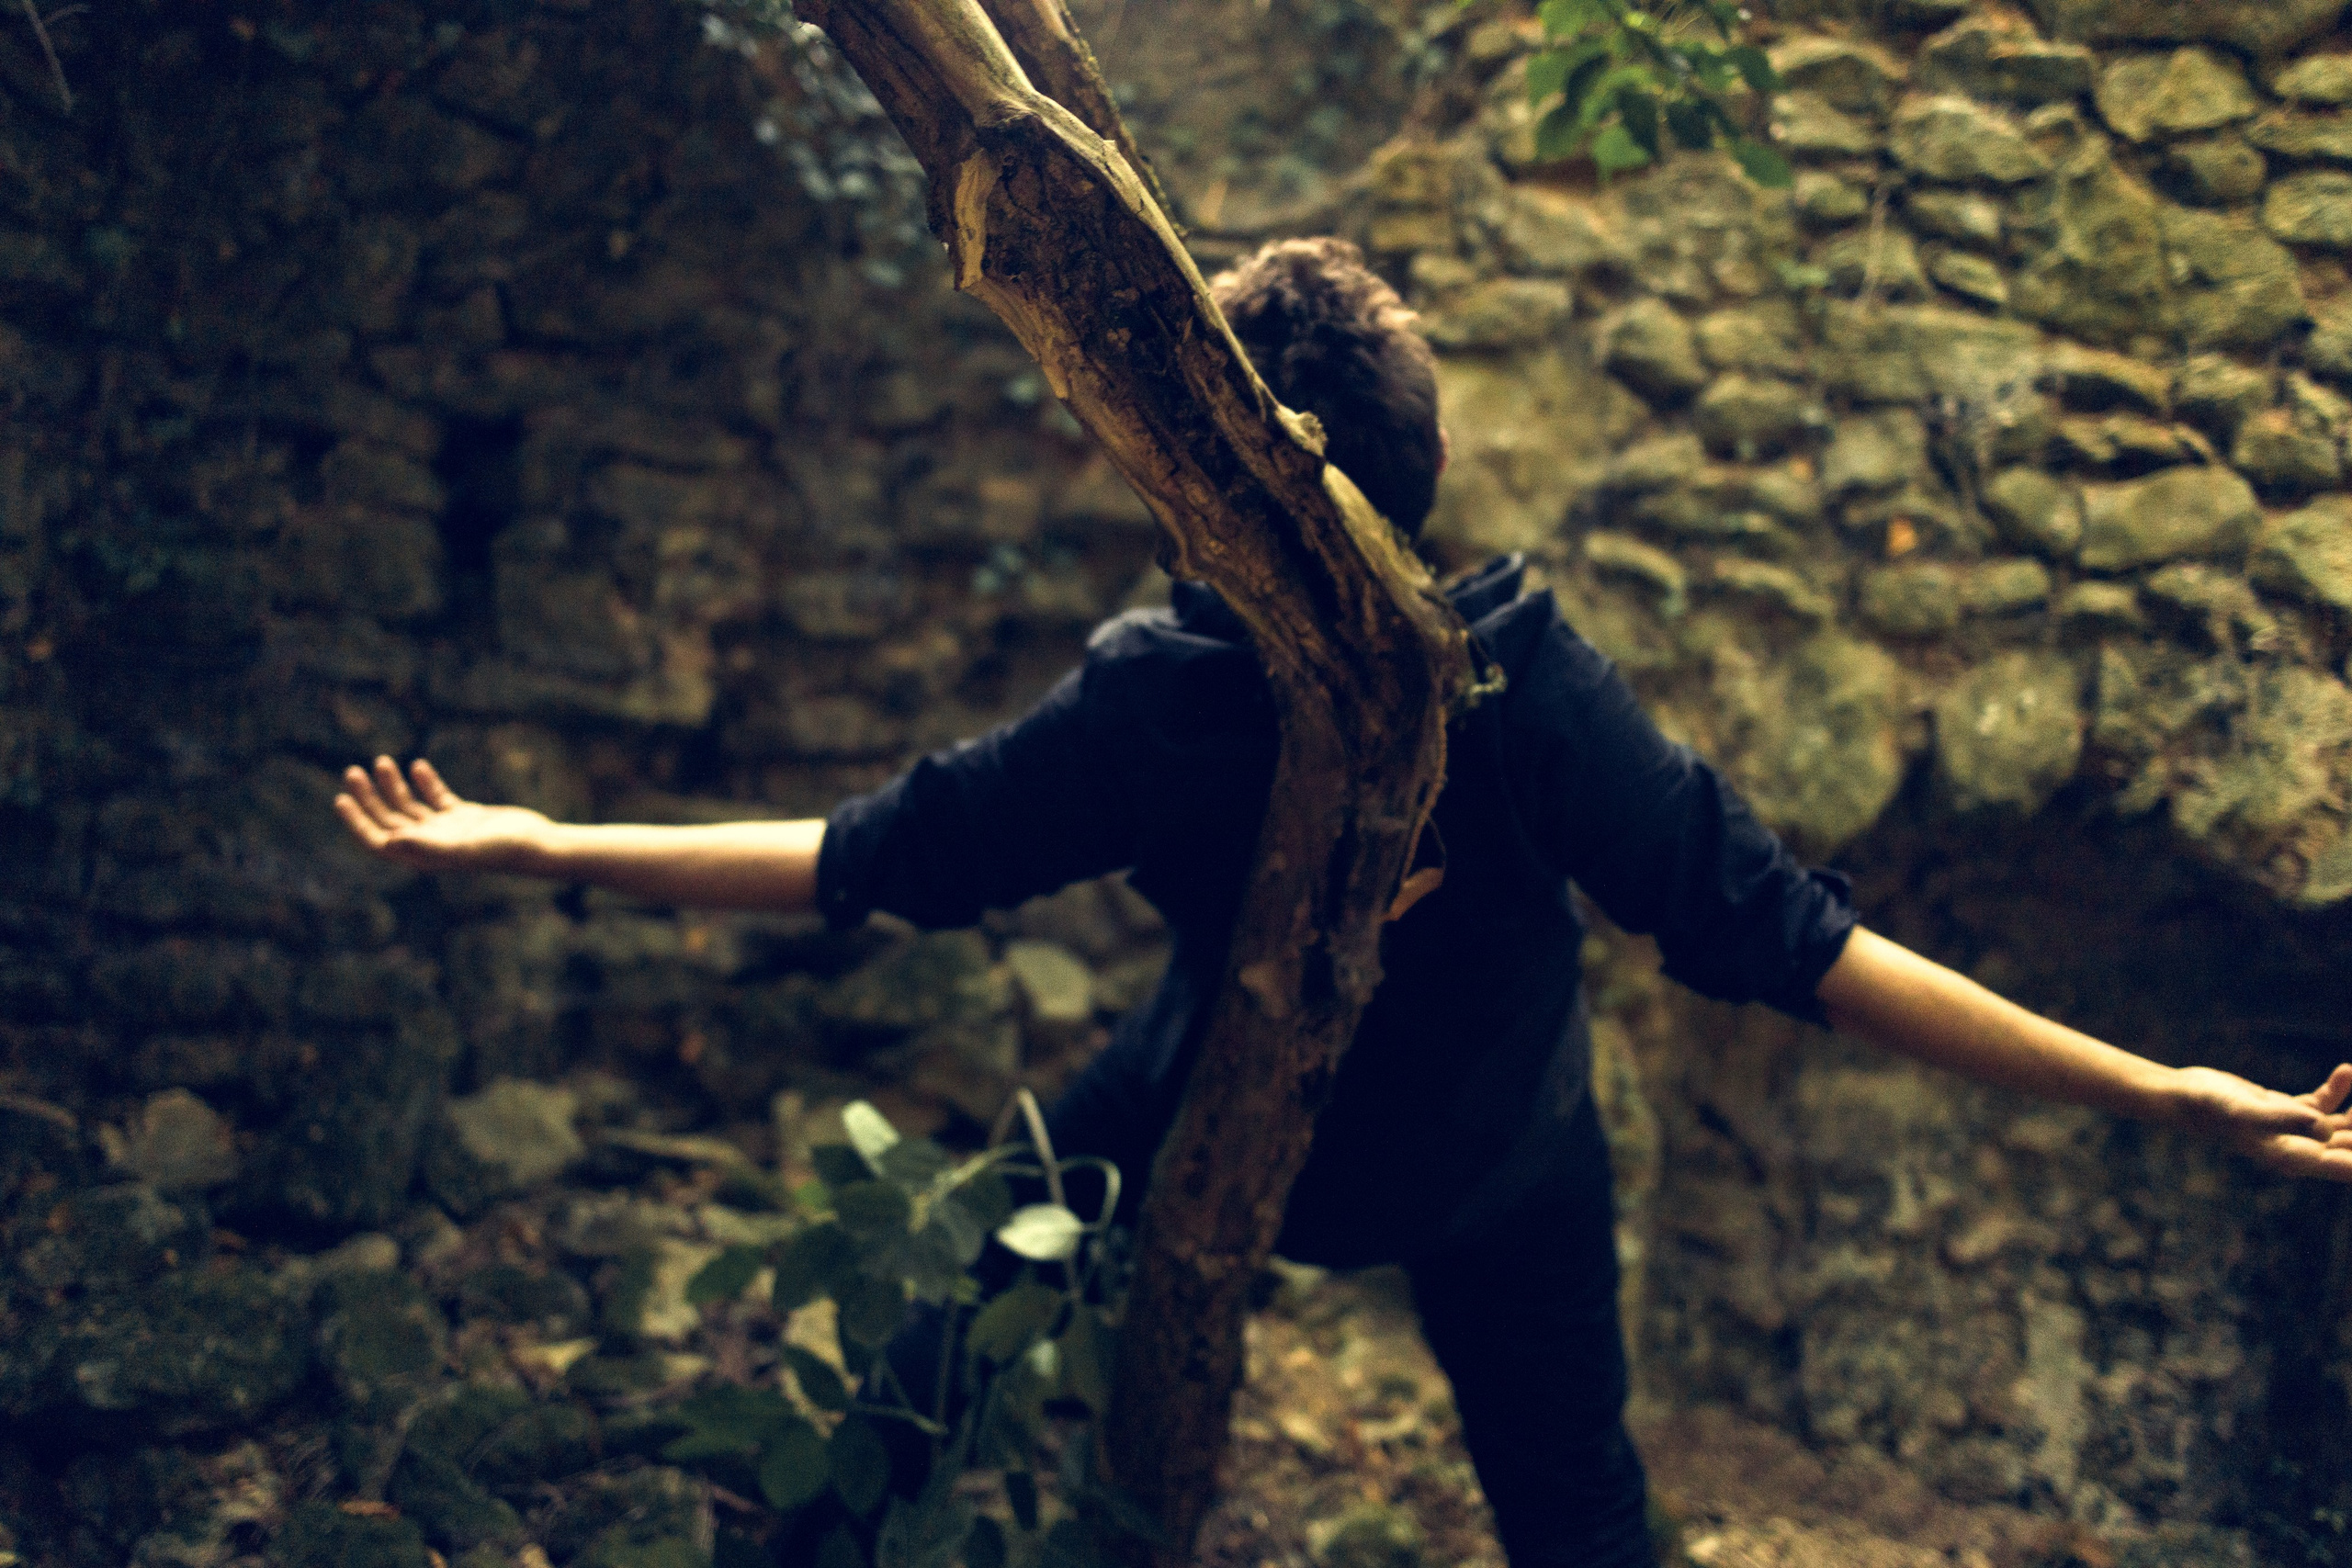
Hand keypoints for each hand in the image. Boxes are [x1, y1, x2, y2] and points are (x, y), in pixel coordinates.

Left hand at [334, 756, 553, 875]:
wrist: (537, 843)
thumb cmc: (502, 849)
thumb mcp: (462, 847)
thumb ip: (426, 846)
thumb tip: (390, 841)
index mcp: (423, 855)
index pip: (379, 840)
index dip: (356, 822)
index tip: (341, 799)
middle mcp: (431, 844)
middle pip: (389, 819)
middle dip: (368, 797)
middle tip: (351, 772)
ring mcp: (447, 830)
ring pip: (409, 806)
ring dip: (393, 785)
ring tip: (381, 760)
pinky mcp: (465, 816)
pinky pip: (436, 797)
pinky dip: (425, 781)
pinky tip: (418, 765)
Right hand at [2167, 1062, 2351, 1181]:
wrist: (2183, 1095)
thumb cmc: (2208, 1107)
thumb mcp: (2242, 1111)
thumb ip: (2279, 1116)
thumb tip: (2318, 1122)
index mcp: (2290, 1157)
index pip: (2341, 1165)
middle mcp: (2297, 1148)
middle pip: (2347, 1146)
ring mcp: (2294, 1129)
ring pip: (2342, 1125)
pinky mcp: (2287, 1110)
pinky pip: (2324, 1103)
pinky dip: (2339, 1089)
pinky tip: (2347, 1070)